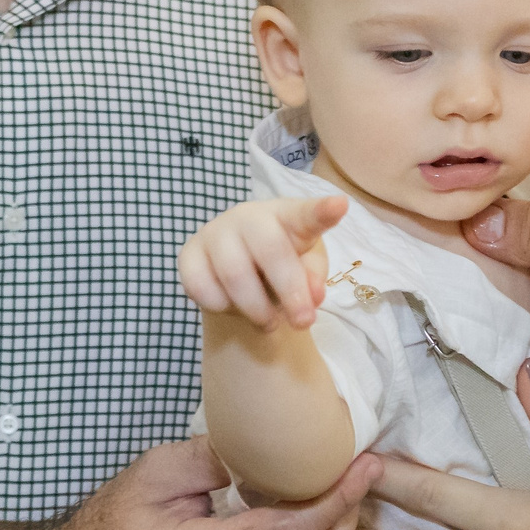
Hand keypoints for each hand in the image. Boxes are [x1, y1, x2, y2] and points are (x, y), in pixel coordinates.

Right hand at [178, 196, 347, 330]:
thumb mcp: (306, 270)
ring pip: (235, 275)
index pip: (305, 213)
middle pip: (271, 251)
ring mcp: (214, 232)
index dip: (322, 211)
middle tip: (304, 323)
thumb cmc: (281, 264)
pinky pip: (202, 287)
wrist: (240, 271)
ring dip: (257, 309)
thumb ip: (313, 280)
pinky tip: (233, 307)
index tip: (340, 205)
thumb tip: (312, 296)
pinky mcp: (188, 254)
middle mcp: (248, 216)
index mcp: (286, 215)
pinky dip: (222, 307)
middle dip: (290, 292)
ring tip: (270, 323)